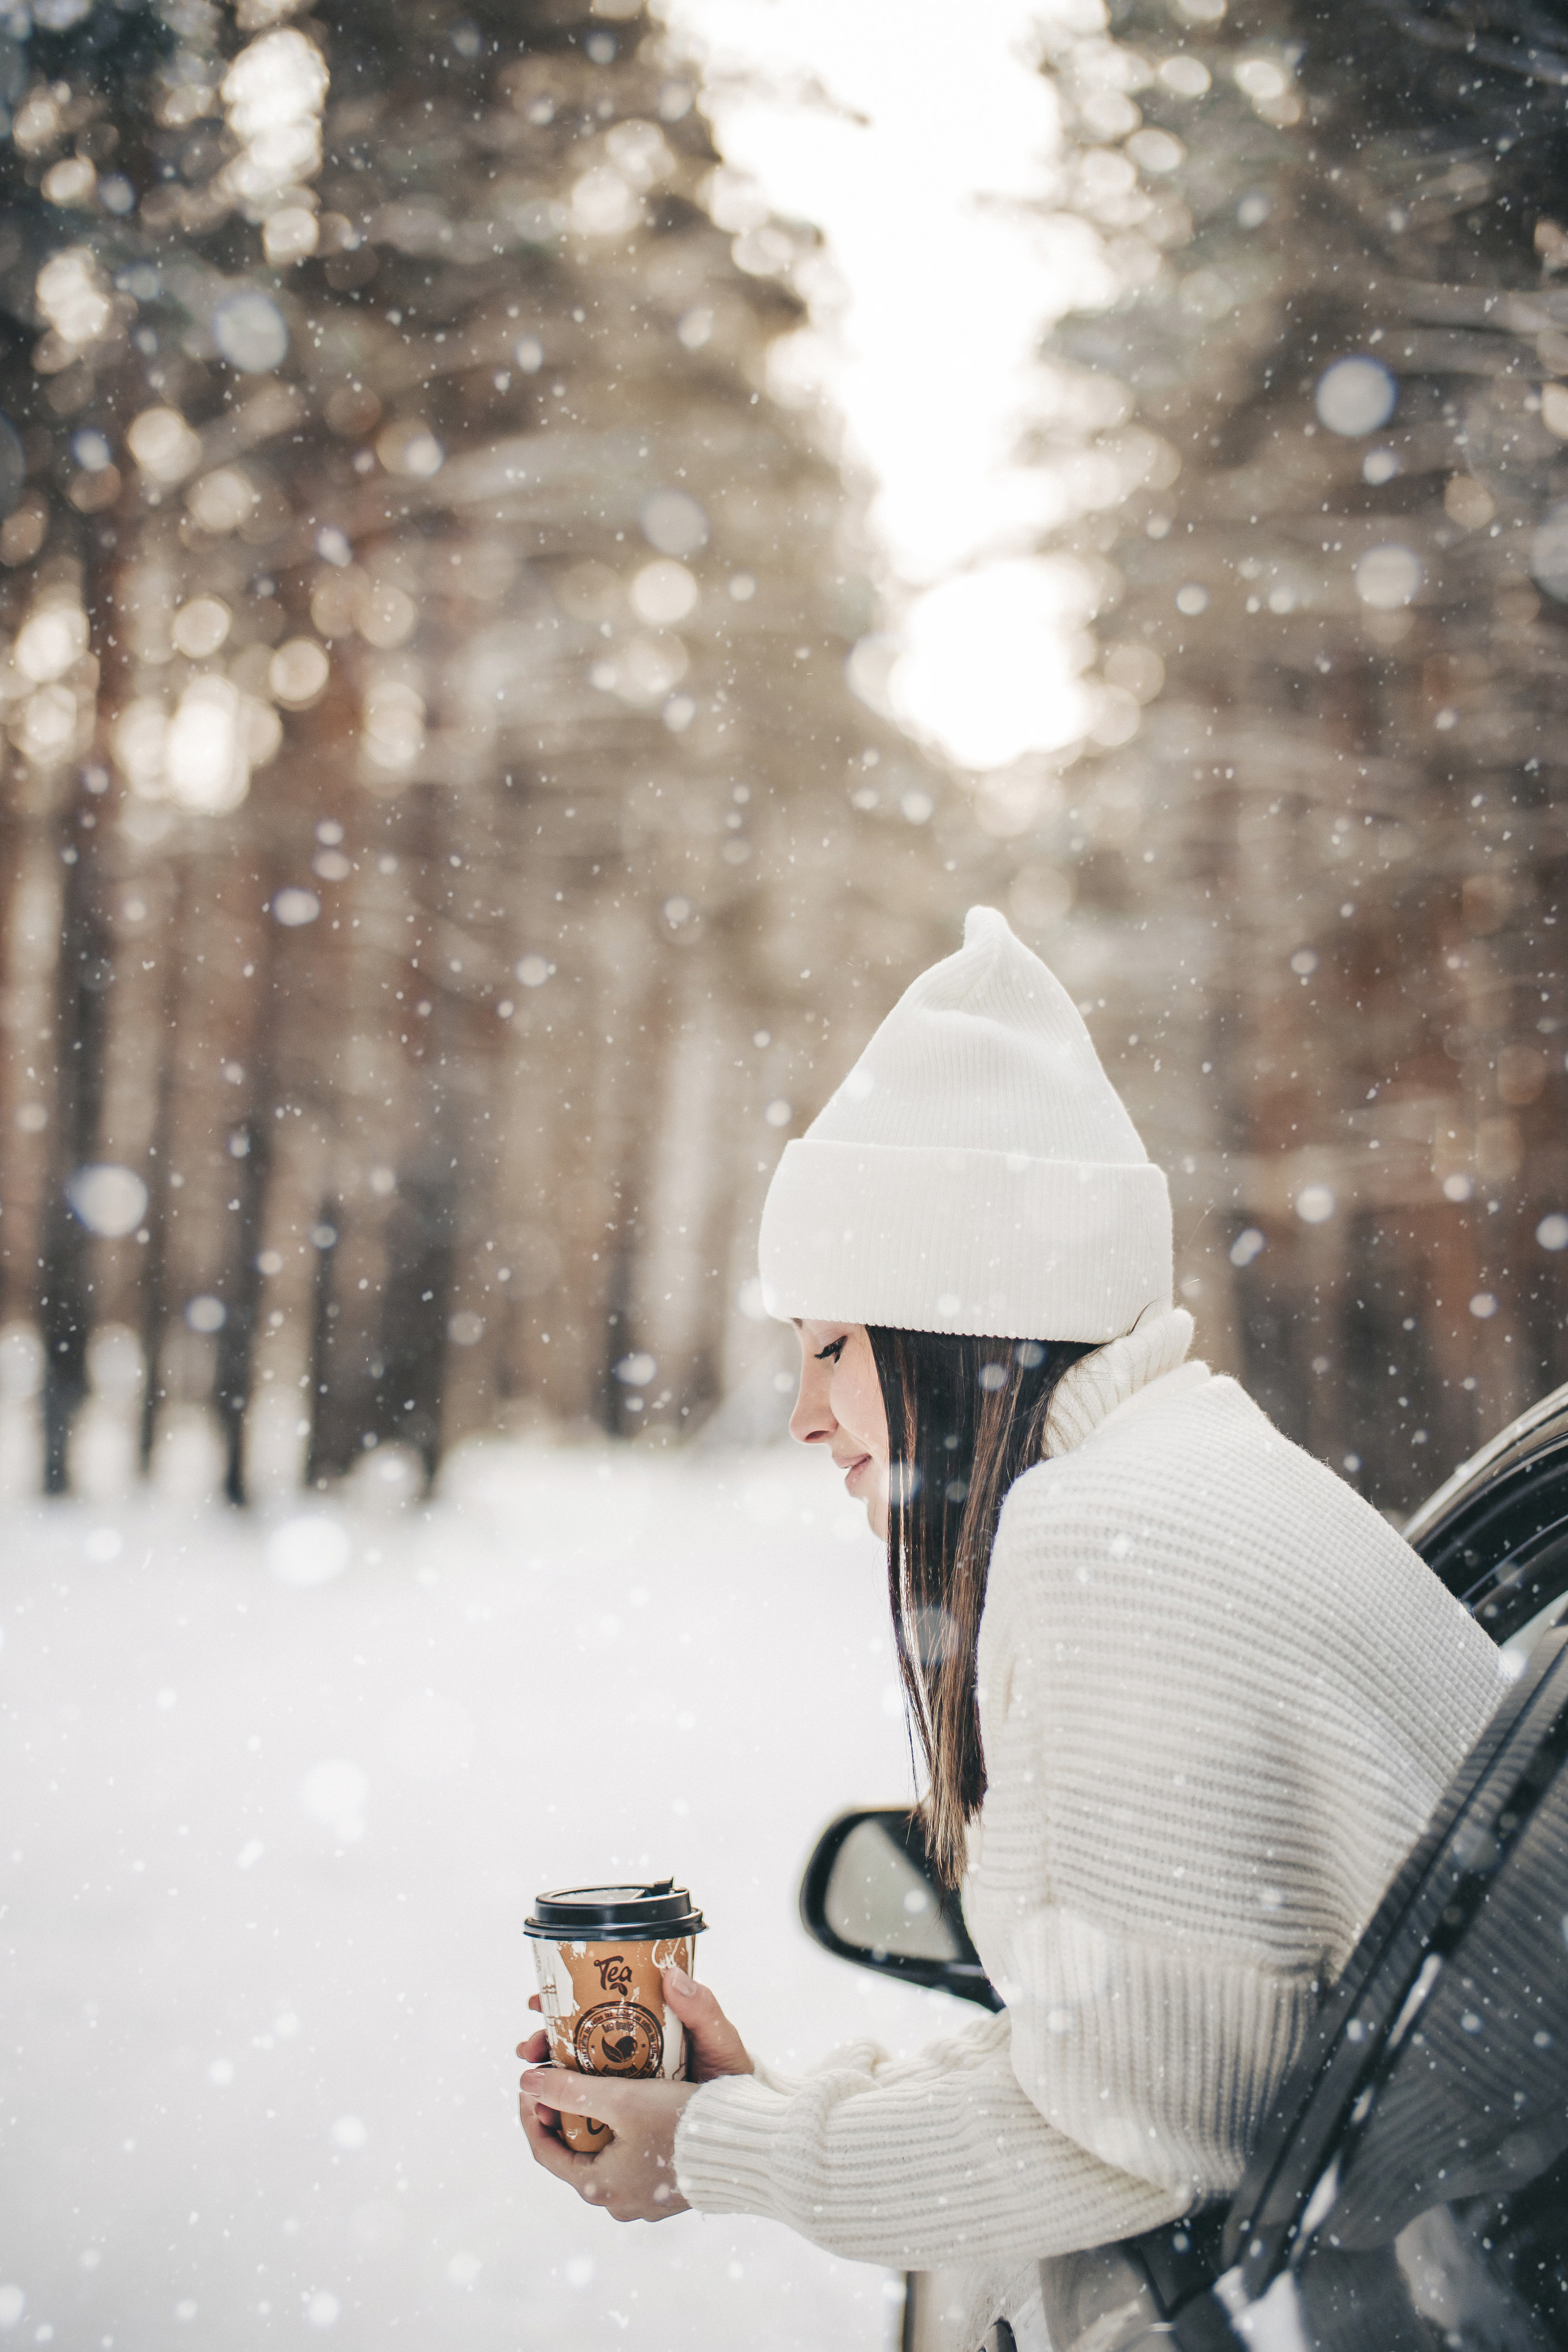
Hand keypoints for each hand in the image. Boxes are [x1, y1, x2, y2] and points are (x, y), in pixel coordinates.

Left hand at [517, 1966, 752, 2222]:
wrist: (746, 2150)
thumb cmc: (682, 2126)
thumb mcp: (622, 2100)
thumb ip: (572, 2090)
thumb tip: (527, 2079)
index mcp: (598, 2187)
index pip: (544, 2151)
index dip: (532, 2113)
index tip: (531, 2078)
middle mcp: (618, 2201)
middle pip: (574, 2152)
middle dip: (565, 2111)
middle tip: (564, 2073)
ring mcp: (644, 2198)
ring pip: (605, 2154)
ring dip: (596, 2119)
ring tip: (598, 2080)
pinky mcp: (668, 2187)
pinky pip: (632, 2158)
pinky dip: (623, 2130)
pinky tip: (635, 2101)